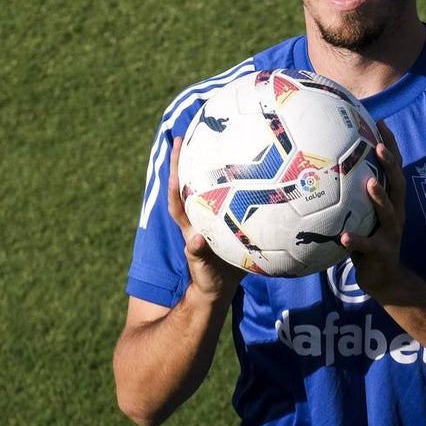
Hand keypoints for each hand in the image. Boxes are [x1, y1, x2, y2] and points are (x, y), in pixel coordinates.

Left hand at [168, 136, 245, 300]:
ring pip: (208, 188)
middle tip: (183, 136)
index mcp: (190, 225)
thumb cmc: (208, 281)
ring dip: (208, 167)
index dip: (174, 181)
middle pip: (188, 185)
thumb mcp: (203, 271)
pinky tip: (251, 168)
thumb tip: (196, 240)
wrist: (221, 290)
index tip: (174, 156)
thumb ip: (198, 256)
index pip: (177, 200)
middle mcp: (199, 217)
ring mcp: (212, 218)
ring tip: (214, 141)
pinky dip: (237, 184)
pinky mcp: (228, 223)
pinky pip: (233, 198)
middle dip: (183, 161)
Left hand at [340, 120, 410, 300]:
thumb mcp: (364, 215)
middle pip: (397, 184)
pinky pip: (367, 246)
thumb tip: (327, 168)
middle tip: (379, 147)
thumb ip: (353, 195)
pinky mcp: (382, 253)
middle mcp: (396, 214)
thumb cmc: (368, 241)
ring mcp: (391, 234)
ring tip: (369, 183)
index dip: (390, 146)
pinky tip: (344, 237)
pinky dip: (356, 241)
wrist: (385, 279)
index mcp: (392, 202)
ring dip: (379, 197)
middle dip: (391, 164)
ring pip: (389, 212)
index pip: (394, 169)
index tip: (380, 124)